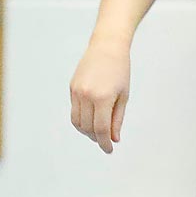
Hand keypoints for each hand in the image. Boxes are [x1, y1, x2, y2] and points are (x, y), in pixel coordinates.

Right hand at [69, 38, 130, 153]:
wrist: (107, 47)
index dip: (104, 143)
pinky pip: (74, 111)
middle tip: (105, 140)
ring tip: (97, 131)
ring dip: (86, 131)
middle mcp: (87, 95)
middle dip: (96, 138)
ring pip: (77, 122)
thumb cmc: (120, 70)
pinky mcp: (72, 88)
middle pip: (88, 128)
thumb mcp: (123, 96)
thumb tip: (113, 138)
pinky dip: (81, 120)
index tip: (109, 149)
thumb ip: (117, 119)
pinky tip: (91, 119)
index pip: (101, 129)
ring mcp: (77, 92)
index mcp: (102, 98)